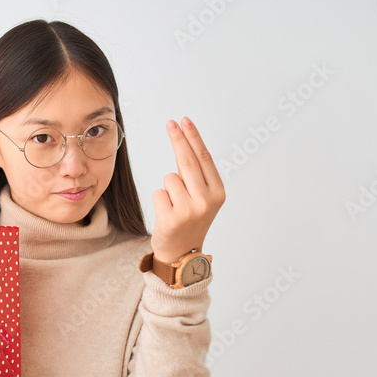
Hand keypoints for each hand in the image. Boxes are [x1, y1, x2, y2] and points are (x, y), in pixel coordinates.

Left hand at [151, 116, 225, 263]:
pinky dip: (159, 200)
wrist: (182, 256)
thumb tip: (183, 143)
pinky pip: (158, 193)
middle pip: (187, 161)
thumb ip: (195, 176)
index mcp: (218, 193)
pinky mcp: (171, 219)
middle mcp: (206, 201)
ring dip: (168, 187)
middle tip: (171, 123)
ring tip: (174, 205)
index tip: (183, 121)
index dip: (193, 137)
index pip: (204, 158)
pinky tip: (167, 214)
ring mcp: (189, 210)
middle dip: (178, 139)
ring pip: (169, 178)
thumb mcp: (202, 199)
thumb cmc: (190, 222)